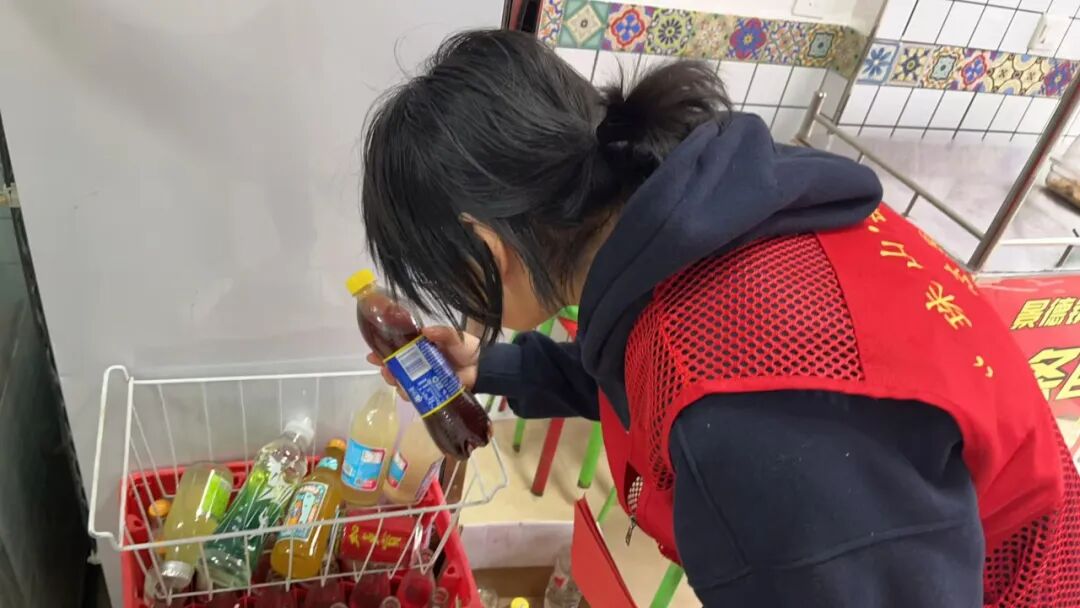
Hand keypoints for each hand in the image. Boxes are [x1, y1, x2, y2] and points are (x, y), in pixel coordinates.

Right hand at [366, 326, 481, 399]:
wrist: (483, 368)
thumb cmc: (467, 348)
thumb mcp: (455, 336)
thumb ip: (443, 333)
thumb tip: (425, 331)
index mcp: (421, 347)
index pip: (398, 348)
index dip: (383, 350)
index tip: (372, 352)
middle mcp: (419, 363)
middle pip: (395, 366)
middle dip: (385, 367)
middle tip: (382, 367)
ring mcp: (423, 378)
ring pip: (402, 381)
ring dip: (393, 380)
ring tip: (392, 378)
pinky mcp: (430, 391)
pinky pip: (415, 394)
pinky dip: (408, 394)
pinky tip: (404, 391)